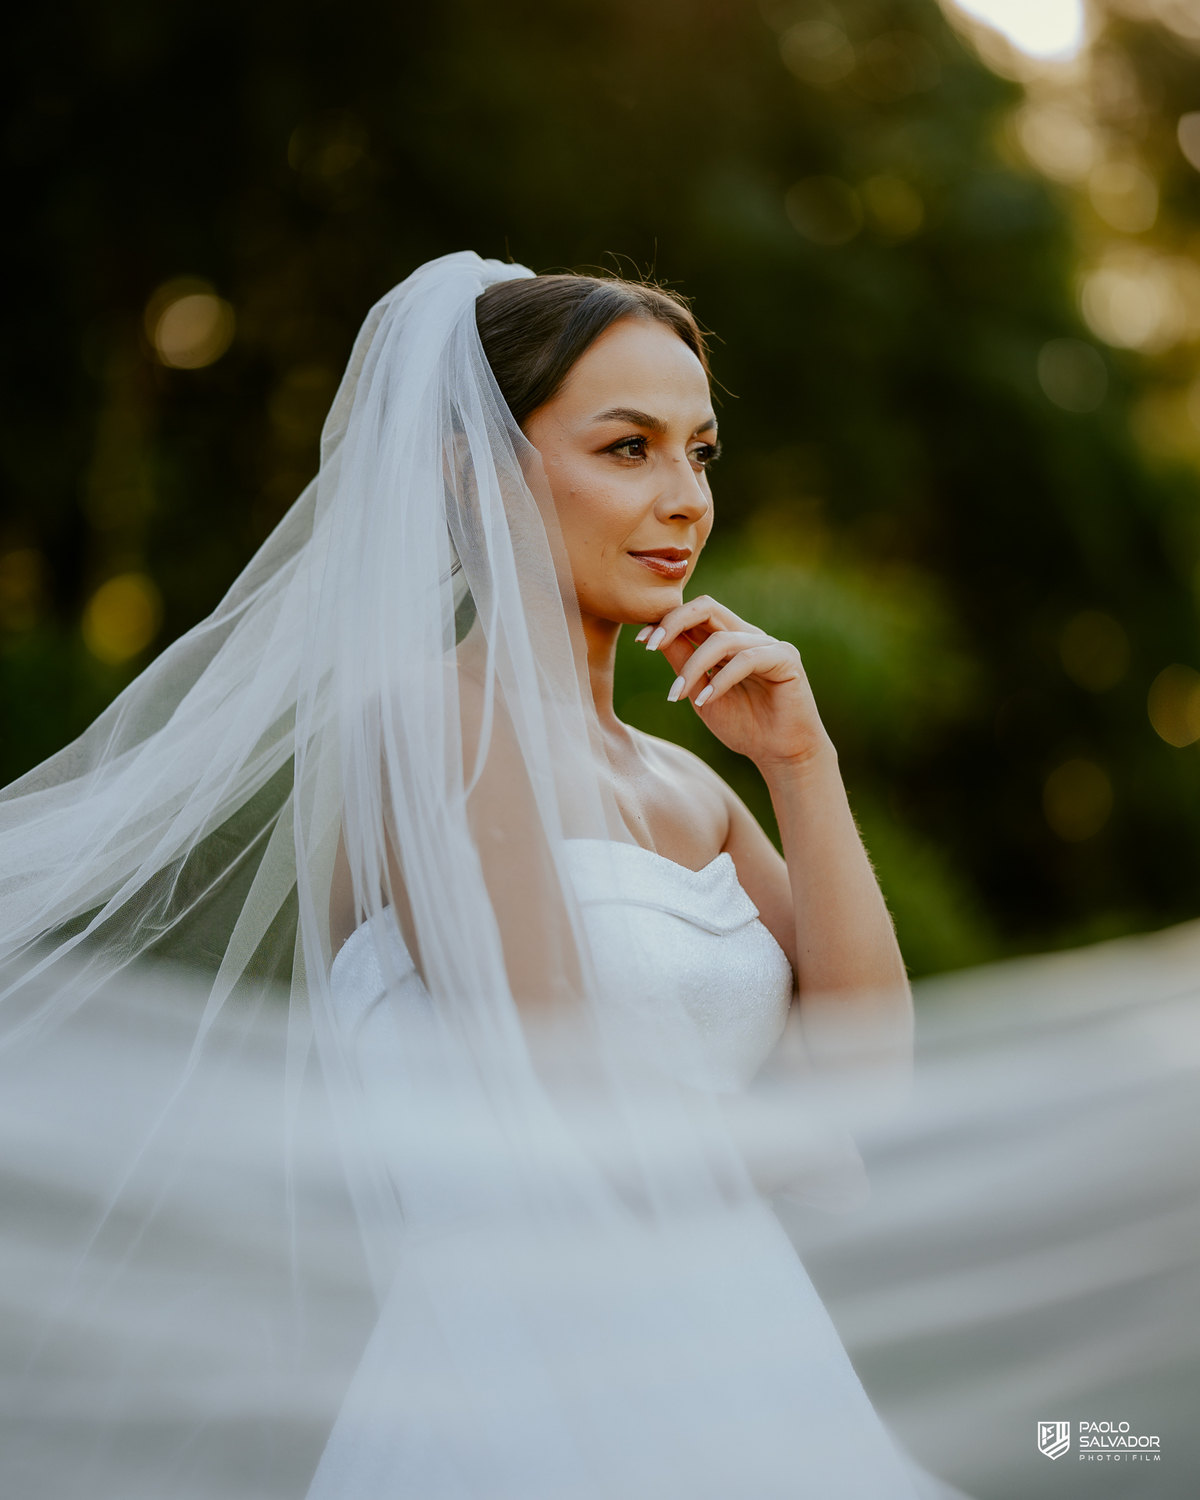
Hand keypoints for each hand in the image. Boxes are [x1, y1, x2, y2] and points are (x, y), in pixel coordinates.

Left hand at [637, 596, 832, 770]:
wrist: (780, 755)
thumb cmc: (744, 725)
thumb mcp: (701, 694)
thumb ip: (684, 665)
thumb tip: (655, 638)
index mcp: (729, 640)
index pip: (695, 615)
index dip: (666, 621)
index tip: (641, 641)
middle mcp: (748, 636)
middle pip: (707, 608)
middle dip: (674, 622)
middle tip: (650, 646)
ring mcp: (769, 644)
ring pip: (721, 639)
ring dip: (693, 666)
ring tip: (679, 695)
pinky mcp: (786, 659)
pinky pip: (746, 660)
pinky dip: (720, 680)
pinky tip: (704, 700)